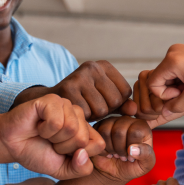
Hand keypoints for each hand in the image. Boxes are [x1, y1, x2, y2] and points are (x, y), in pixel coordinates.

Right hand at [0, 94, 105, 179]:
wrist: (11, 144)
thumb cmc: (37, 153)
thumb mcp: (63, 170)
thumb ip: (80, 169)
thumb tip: (83, 154)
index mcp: (86, 130)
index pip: (99, 144)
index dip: (79, 156)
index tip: (63, 153)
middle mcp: (79, 116)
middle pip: (83, 138)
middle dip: (63, 147)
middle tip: (50, 142)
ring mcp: (66, 105)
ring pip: (71, 128)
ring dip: (53, 138)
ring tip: (44, 133)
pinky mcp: (52, 100)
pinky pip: (56, 121)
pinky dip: (45, 129)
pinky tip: (38, 125)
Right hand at [12, 60, 137, 119]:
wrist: (48, 104)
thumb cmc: (81, 103)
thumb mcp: (104, 101)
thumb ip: (122, 106)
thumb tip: (135, 110)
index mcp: (104, 66)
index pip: (125, 93)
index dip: (115, 105)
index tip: (101, 102)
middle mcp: (92, 67)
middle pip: (115, 101)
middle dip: (104, 111)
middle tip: (90, 107)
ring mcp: (79, 76)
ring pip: (101, 109)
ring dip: (93, 116)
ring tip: (82, 108)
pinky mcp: (68, 88)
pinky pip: (86, 113)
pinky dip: (81, 118)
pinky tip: (74, 112)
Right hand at [92, 116, 154, 184]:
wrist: (114, 171)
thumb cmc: (132, 166)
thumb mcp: (145, 165)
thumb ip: (146, 155)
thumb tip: (132, 149)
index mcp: (142, 127)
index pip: (135, 132)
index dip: (132, 148)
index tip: (132, 156)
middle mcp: (128, 120)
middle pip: (119, 131)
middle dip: (120, 150)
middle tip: (122, 156)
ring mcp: (113, 121)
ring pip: (106, 131)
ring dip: (110, 149)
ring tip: (115, 154)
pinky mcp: (100, 126)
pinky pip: (97, 134)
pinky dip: (102, 148)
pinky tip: (107, 152)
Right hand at [139, 44, 183, 127]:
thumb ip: (176, 107)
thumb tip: (163, 113)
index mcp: (172, 60)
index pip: (153, 84)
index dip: (165, 95)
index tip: (182, 93)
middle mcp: (171, 52)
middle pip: (157, 79)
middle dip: (170, 90)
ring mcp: (177, 50)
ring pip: (165, 76)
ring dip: (175, 85)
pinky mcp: (182, 52)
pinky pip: (172, 70)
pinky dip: (180, 79)